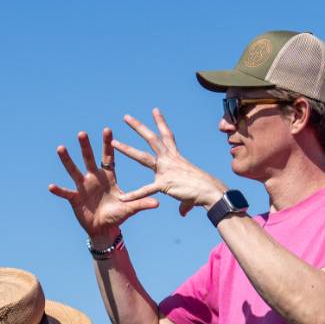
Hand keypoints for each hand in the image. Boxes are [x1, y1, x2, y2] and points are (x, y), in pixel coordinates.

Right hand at [49, 128, 159, 241]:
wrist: (104, 229)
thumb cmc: (117, 215)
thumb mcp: (130, 209)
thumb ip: (142, 204)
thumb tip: (158, 203)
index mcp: (107, 177)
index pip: (108, 157)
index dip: (107, 144)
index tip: (107, 129)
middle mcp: (93, 178)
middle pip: (89, 159)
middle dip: (86, 146)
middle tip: (82, 133)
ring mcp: (82, 187)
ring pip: (73, 170)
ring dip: (67, 160)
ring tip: (61, 148)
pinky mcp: (74, 198)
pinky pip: (65, 193)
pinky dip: (59, 190)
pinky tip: (51, 186)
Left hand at [113, 109, 227, 215]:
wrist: (210, 191)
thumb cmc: (203, 190)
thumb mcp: (189, 192)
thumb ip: (182, 203)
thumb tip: (182, 212)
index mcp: (176, 156)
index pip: (167, 135)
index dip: (160, 123)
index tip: (154, 110)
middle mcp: (169, 159)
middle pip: (151, 139)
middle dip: (138, 127)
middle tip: (126, 117)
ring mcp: (165, 170)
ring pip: (143, 157)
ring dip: (127, 149)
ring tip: (114, 142)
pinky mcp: (164, 184)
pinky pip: (146, 190)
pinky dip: (135, 195)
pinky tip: (123, 198)